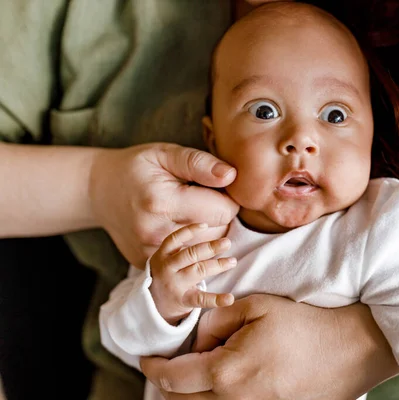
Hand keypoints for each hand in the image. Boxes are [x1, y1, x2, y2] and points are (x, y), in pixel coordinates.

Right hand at [89, 143, 239, 268]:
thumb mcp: (166, 154)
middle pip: (218, 234)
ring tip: (193, 213)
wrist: (99, 191)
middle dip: (220, 217)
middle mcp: (156, 232)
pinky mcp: (148, 264)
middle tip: (204, 200)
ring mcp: (150, 253)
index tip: (216, 189)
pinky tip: (182, 229)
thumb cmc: (137, 168)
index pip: (223, 211)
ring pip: (205, 250)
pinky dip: (192, 247)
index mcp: (162, 202)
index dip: (228, 198)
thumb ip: (200, 163)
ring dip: (209, 233)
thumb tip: (231, 176)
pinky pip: (187, 262)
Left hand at [140, 295, 398, 399]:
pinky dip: (220, 396)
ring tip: (199, 371)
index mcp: (227, 372)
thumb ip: (218, 321)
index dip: (154, 368)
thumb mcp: (257, 307)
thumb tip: (199, 336)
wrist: (350, 349)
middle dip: (171, 384)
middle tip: (168, 366)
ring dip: (195, 392)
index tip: (146, 360)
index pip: (173, 378)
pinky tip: (227, 380)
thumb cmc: (305, 324)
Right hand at [149, 223, 236, 324]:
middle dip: (210, 247)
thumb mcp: (165, 259)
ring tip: (233, 261)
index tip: (205, 225)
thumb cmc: (166, 275)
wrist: (151, 305)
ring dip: (218, 265)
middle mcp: (167, 268)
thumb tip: (204, 229)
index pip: (174, 239)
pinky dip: (217, 299)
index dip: (189, 231)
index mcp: (162, 256)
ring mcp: (175, 285)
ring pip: (199, 271)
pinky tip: (229, 298)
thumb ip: (180, 248)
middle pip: (191, 255)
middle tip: (227, 242)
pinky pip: (201, 299)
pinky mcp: (183, 300)